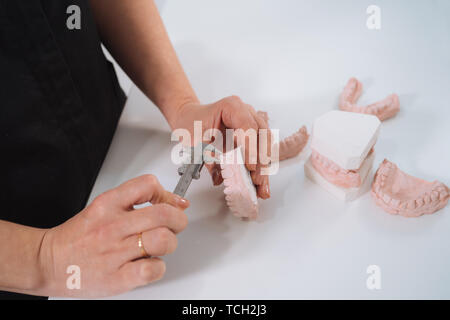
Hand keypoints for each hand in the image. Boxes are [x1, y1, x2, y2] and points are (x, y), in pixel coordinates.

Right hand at [39, 175, 188, 297]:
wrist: (49, 262)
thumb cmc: (79, 236)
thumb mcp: (104, 207)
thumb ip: (136, 200)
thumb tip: (176, 202)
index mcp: (108, 204)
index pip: (147, 185)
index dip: (166, 194)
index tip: (171, 204)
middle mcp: (113, 226)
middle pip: (164, 214)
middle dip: (178, 220)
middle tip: (174, 226)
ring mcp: (115, 253)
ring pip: (163, 240)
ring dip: (169, 243)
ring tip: (160, 246)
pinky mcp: (118, 278)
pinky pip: (153, 269)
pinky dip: (158, 267)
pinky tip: (149, 264)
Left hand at [172, 96, 270, 198]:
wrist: (190, 118)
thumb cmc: (191, 123)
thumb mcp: (193, 140)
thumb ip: (206, 157)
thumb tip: (219, 177)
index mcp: (232, 107)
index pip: (247, 127)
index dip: (250, 148)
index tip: (250, 166)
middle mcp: (246, 112)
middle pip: (262, 136)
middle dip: (261, 161)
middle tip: (257, 180)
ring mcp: (252, 122)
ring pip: (266, 145)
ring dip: (264, 166)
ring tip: (261, 185)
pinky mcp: (252, 134)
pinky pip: (262, 150)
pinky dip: (261, 167)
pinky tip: (261, 181)